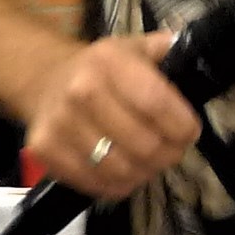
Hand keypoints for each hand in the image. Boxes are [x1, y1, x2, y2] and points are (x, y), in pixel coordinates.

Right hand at [21, 33, 200, 197]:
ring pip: (124, 171)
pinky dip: (120, 184)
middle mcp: (81, 92)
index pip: (156, 104)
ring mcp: (60, 125)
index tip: (189, 132)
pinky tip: (124, 170)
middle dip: (169, 153)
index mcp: (107, 62)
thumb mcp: (132, 48)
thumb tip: (185, 53)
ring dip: (146, 172)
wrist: (45, 81)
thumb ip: (163, 51)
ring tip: (149, 161)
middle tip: (172, 150)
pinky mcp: (46, 152)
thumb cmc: (100, 69)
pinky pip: (99, 185)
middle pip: (144, 145)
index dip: (181, 126)